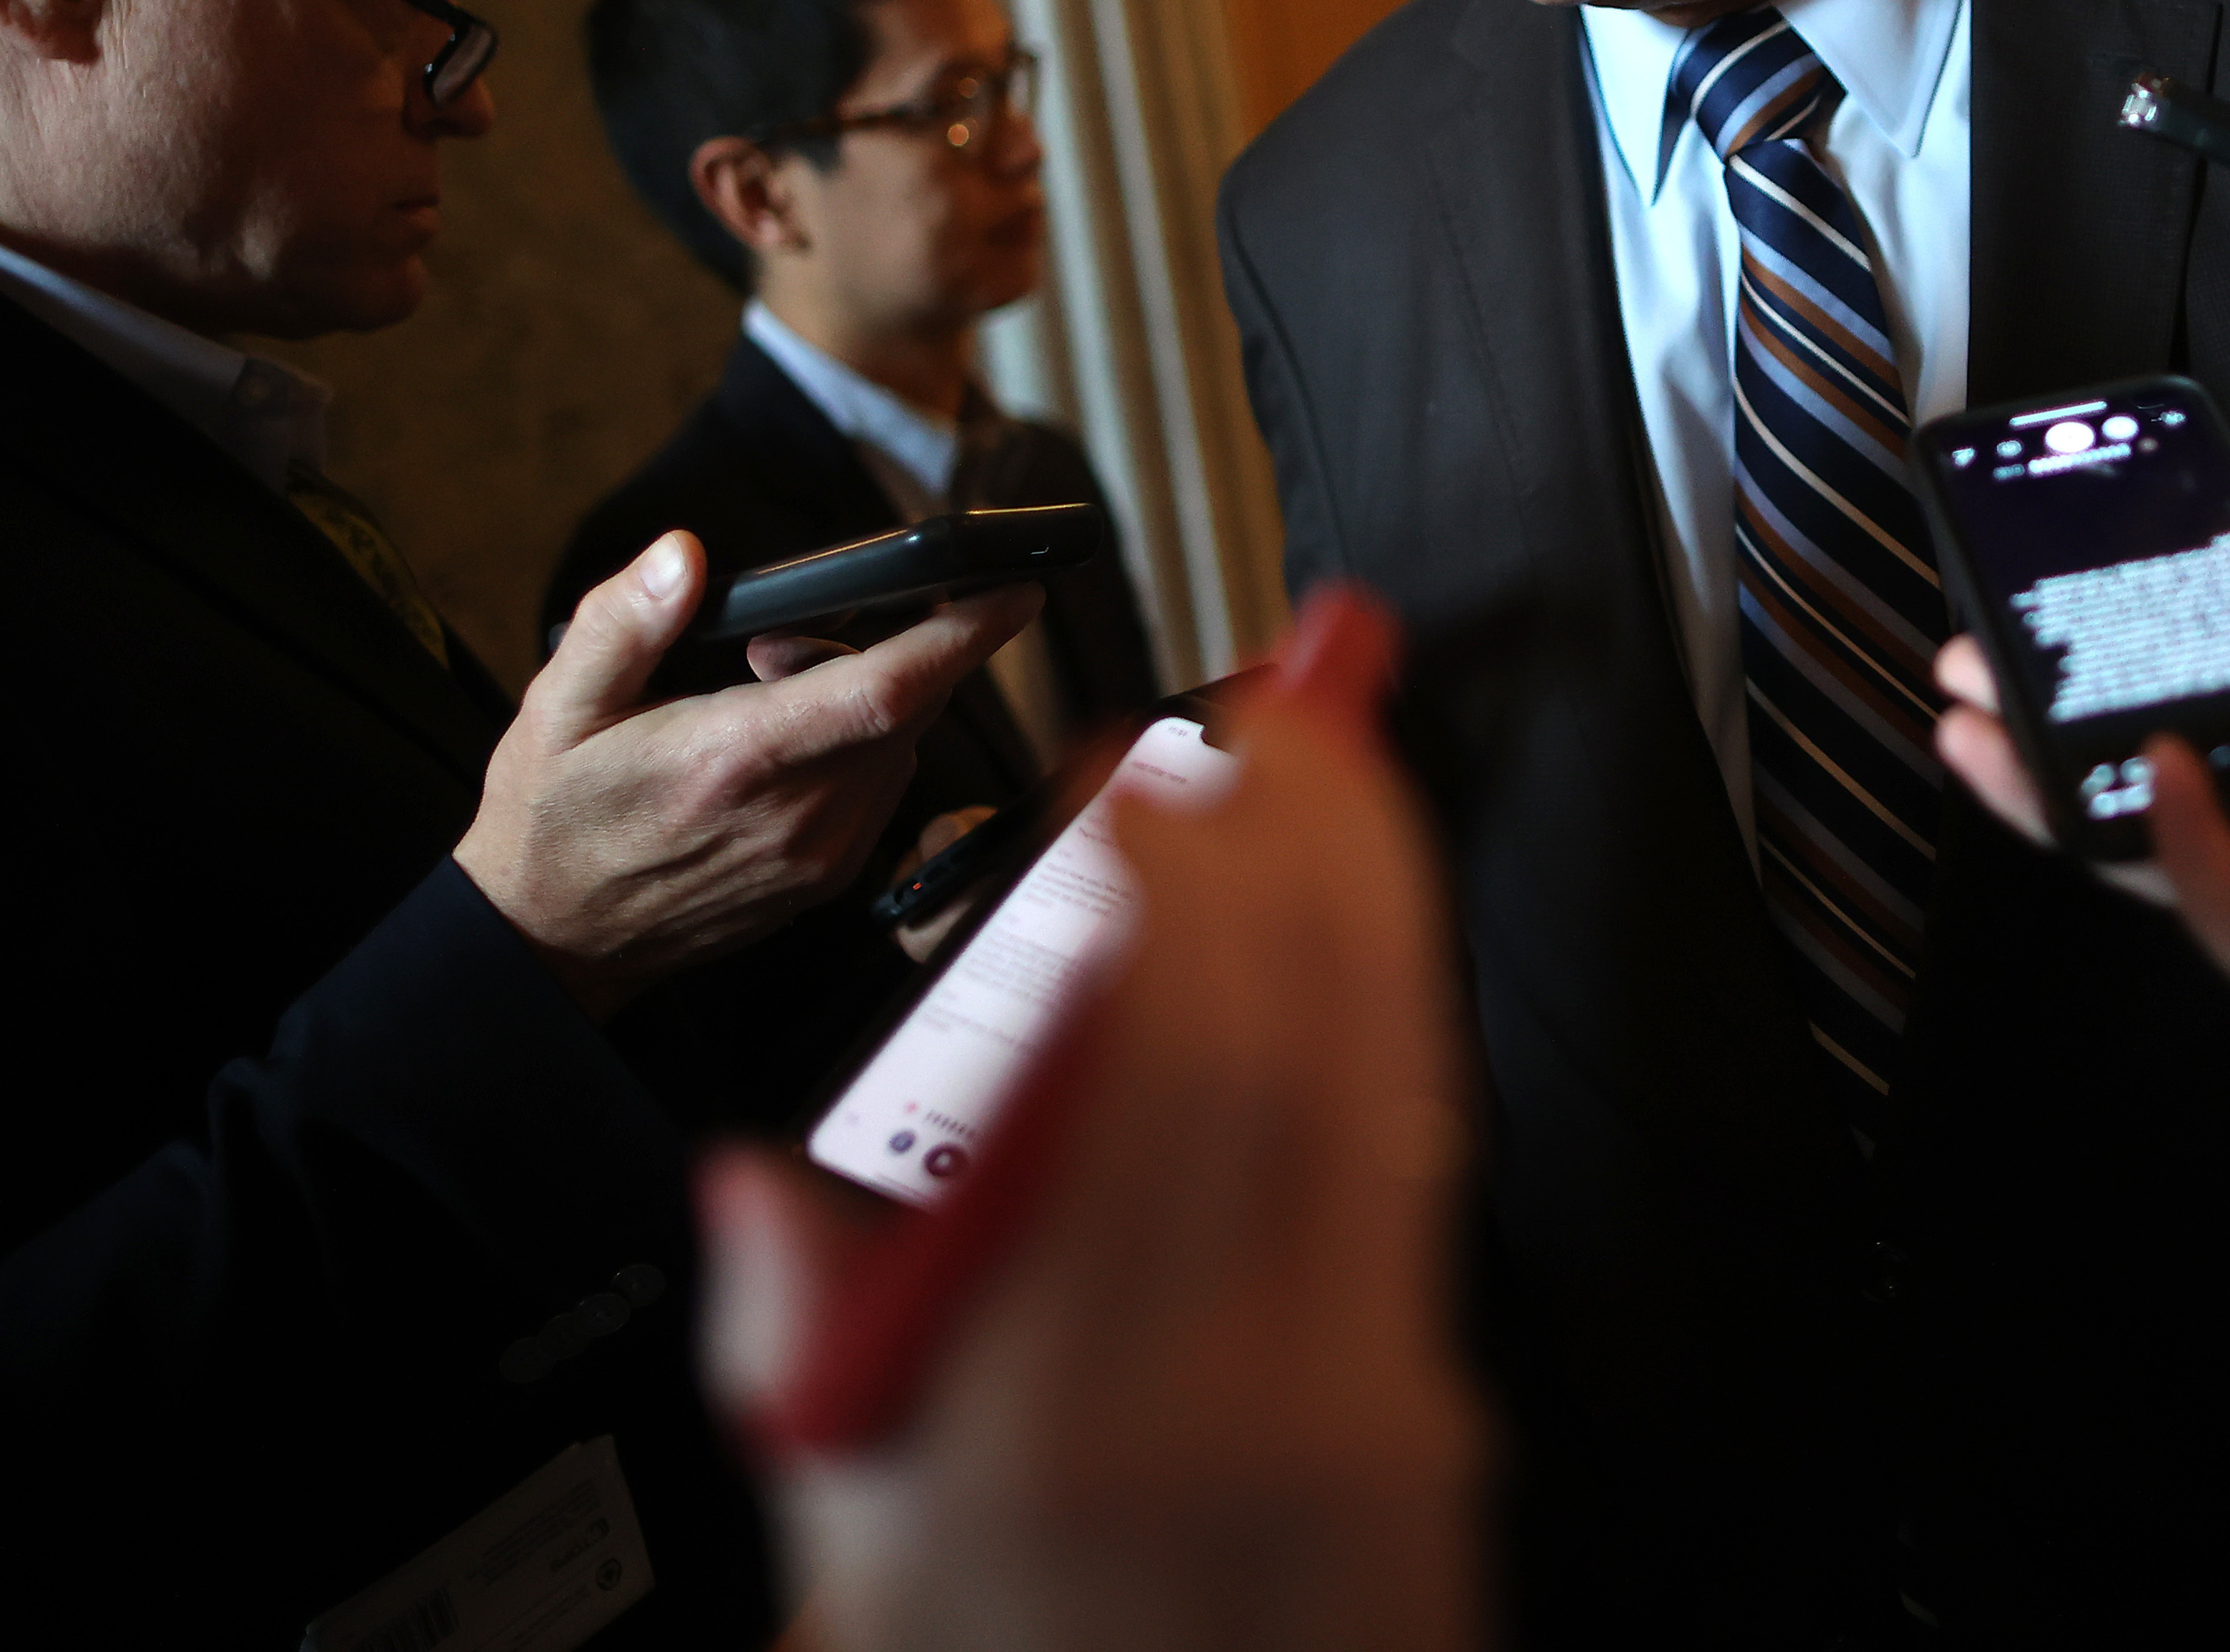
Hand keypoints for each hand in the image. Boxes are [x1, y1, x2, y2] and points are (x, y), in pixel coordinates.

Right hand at [456, 531, 1041, 1016]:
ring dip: (873, 697)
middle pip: (912, 708)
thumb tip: (683, 555)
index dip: (963, 634)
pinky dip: (864, 744)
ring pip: (904, 746)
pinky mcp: (828, 880)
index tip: (1013, 587)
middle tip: (791, 636)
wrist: (550, 939)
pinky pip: (883, 786)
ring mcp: (819, 857)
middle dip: (893, 645)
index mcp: (735, 762)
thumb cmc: (553, 814)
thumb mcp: (559, 705)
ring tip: (766, 690)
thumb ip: (624, 621)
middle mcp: (796, 817)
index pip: (888, 690)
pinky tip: (790, 740)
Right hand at [700, 587, 1482, 1651]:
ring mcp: (1366, 1405)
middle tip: (1294, 703)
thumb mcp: (845, 1567)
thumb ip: (799, 1359)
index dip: (1171, 887)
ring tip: (1349, 778)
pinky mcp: (1431, 1434)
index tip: (1149, 777)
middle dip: (1305, 842)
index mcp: (1069, 1403)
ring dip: (1377, 910)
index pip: (1153, 1066)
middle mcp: (1245, 1383)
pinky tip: (1373, 966)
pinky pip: (1418, 1189)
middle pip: (1302, 1037)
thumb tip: (758, 1191)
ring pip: (1389, 1090)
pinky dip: (1395, 1042)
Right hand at [1935, 474, 2229, 1124]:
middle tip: (1971, 653)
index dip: (2132, 635)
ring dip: (2054, 781)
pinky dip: (2175, 837)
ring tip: (1973, 725)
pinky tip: (2147, 773)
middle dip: (2049, 708)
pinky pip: (2214, 897)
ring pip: (2144, 832)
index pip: (2210, 677)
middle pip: (2146, 755)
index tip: (2058, 583)